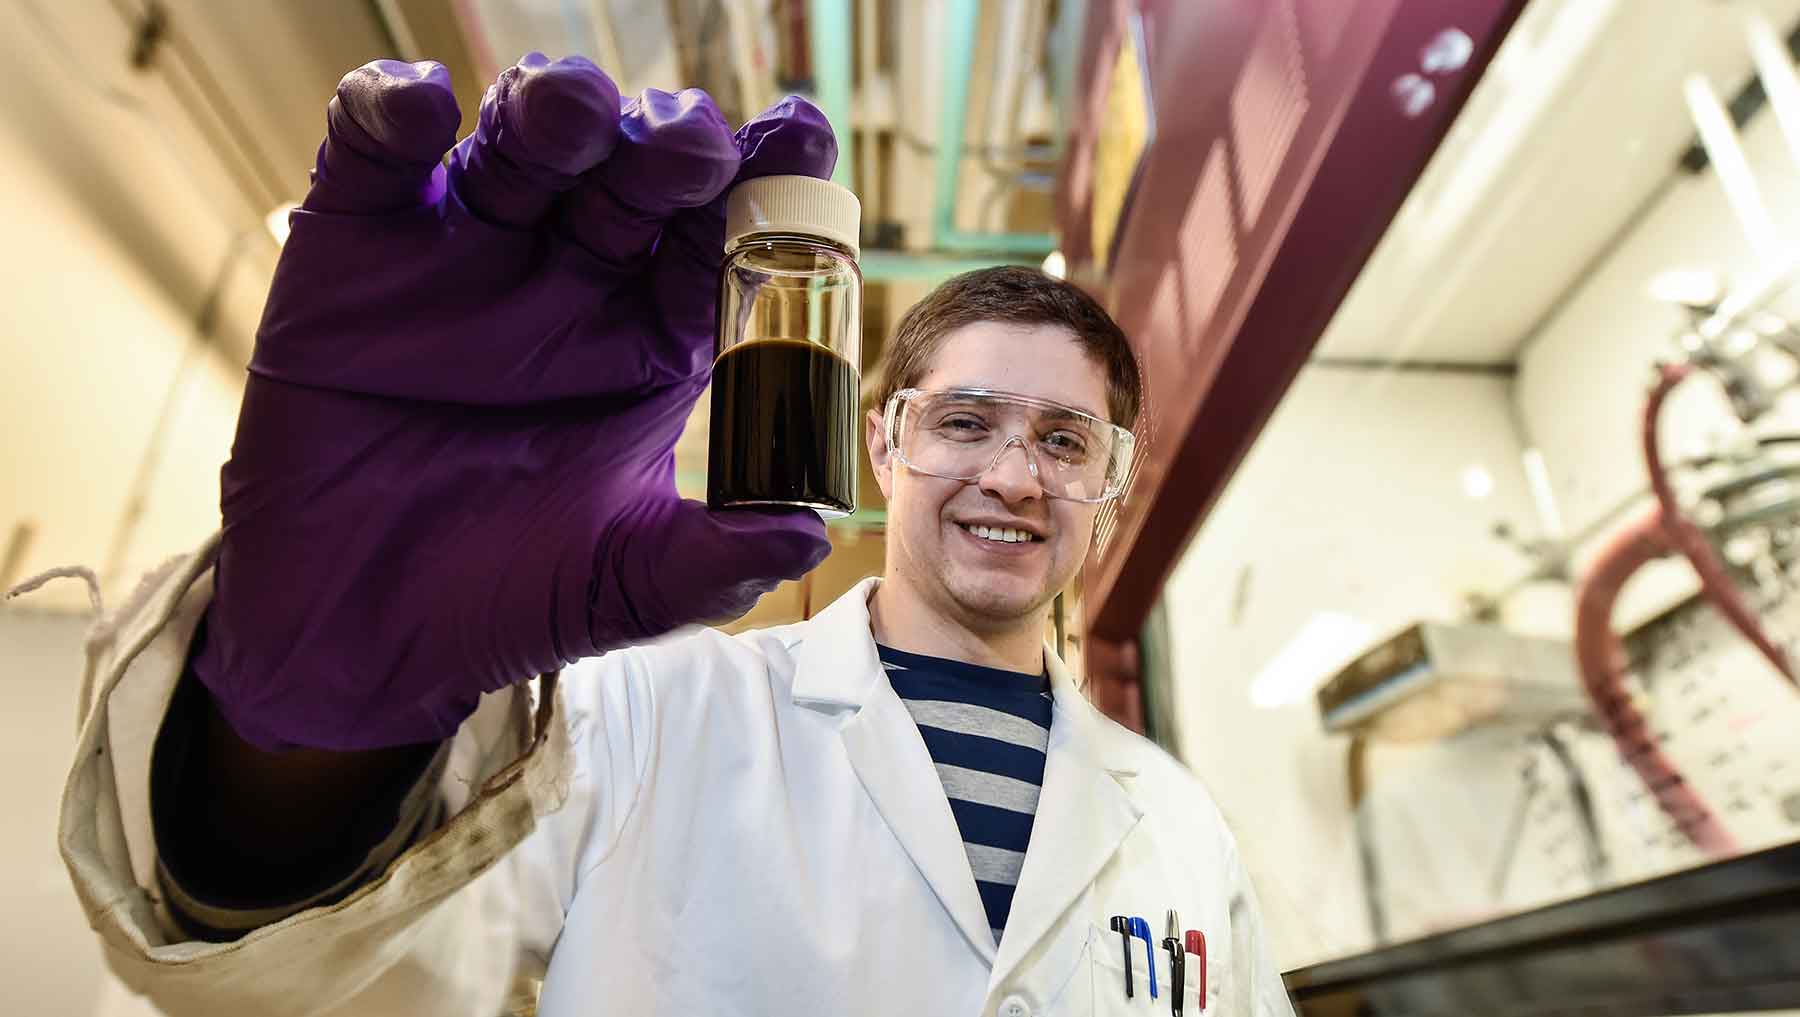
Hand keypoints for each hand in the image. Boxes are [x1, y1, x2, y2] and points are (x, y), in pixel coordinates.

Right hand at [194, 54, 834, 750]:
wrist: (359, 634)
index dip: (766, 186)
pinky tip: (423, 108)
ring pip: (522, 145)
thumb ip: (713, 562)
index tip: (801, 138)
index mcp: (651, 338)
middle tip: (687, 145)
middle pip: (635, 177)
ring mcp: (466, 252)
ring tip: (572, 111)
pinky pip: (375, 154)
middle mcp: (571, 278)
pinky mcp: (357, 246)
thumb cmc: (507, 597)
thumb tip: (807, 536)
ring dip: (553, 108)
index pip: (723, 242)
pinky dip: (392, 110)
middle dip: (669, 145)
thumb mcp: (625, 587)